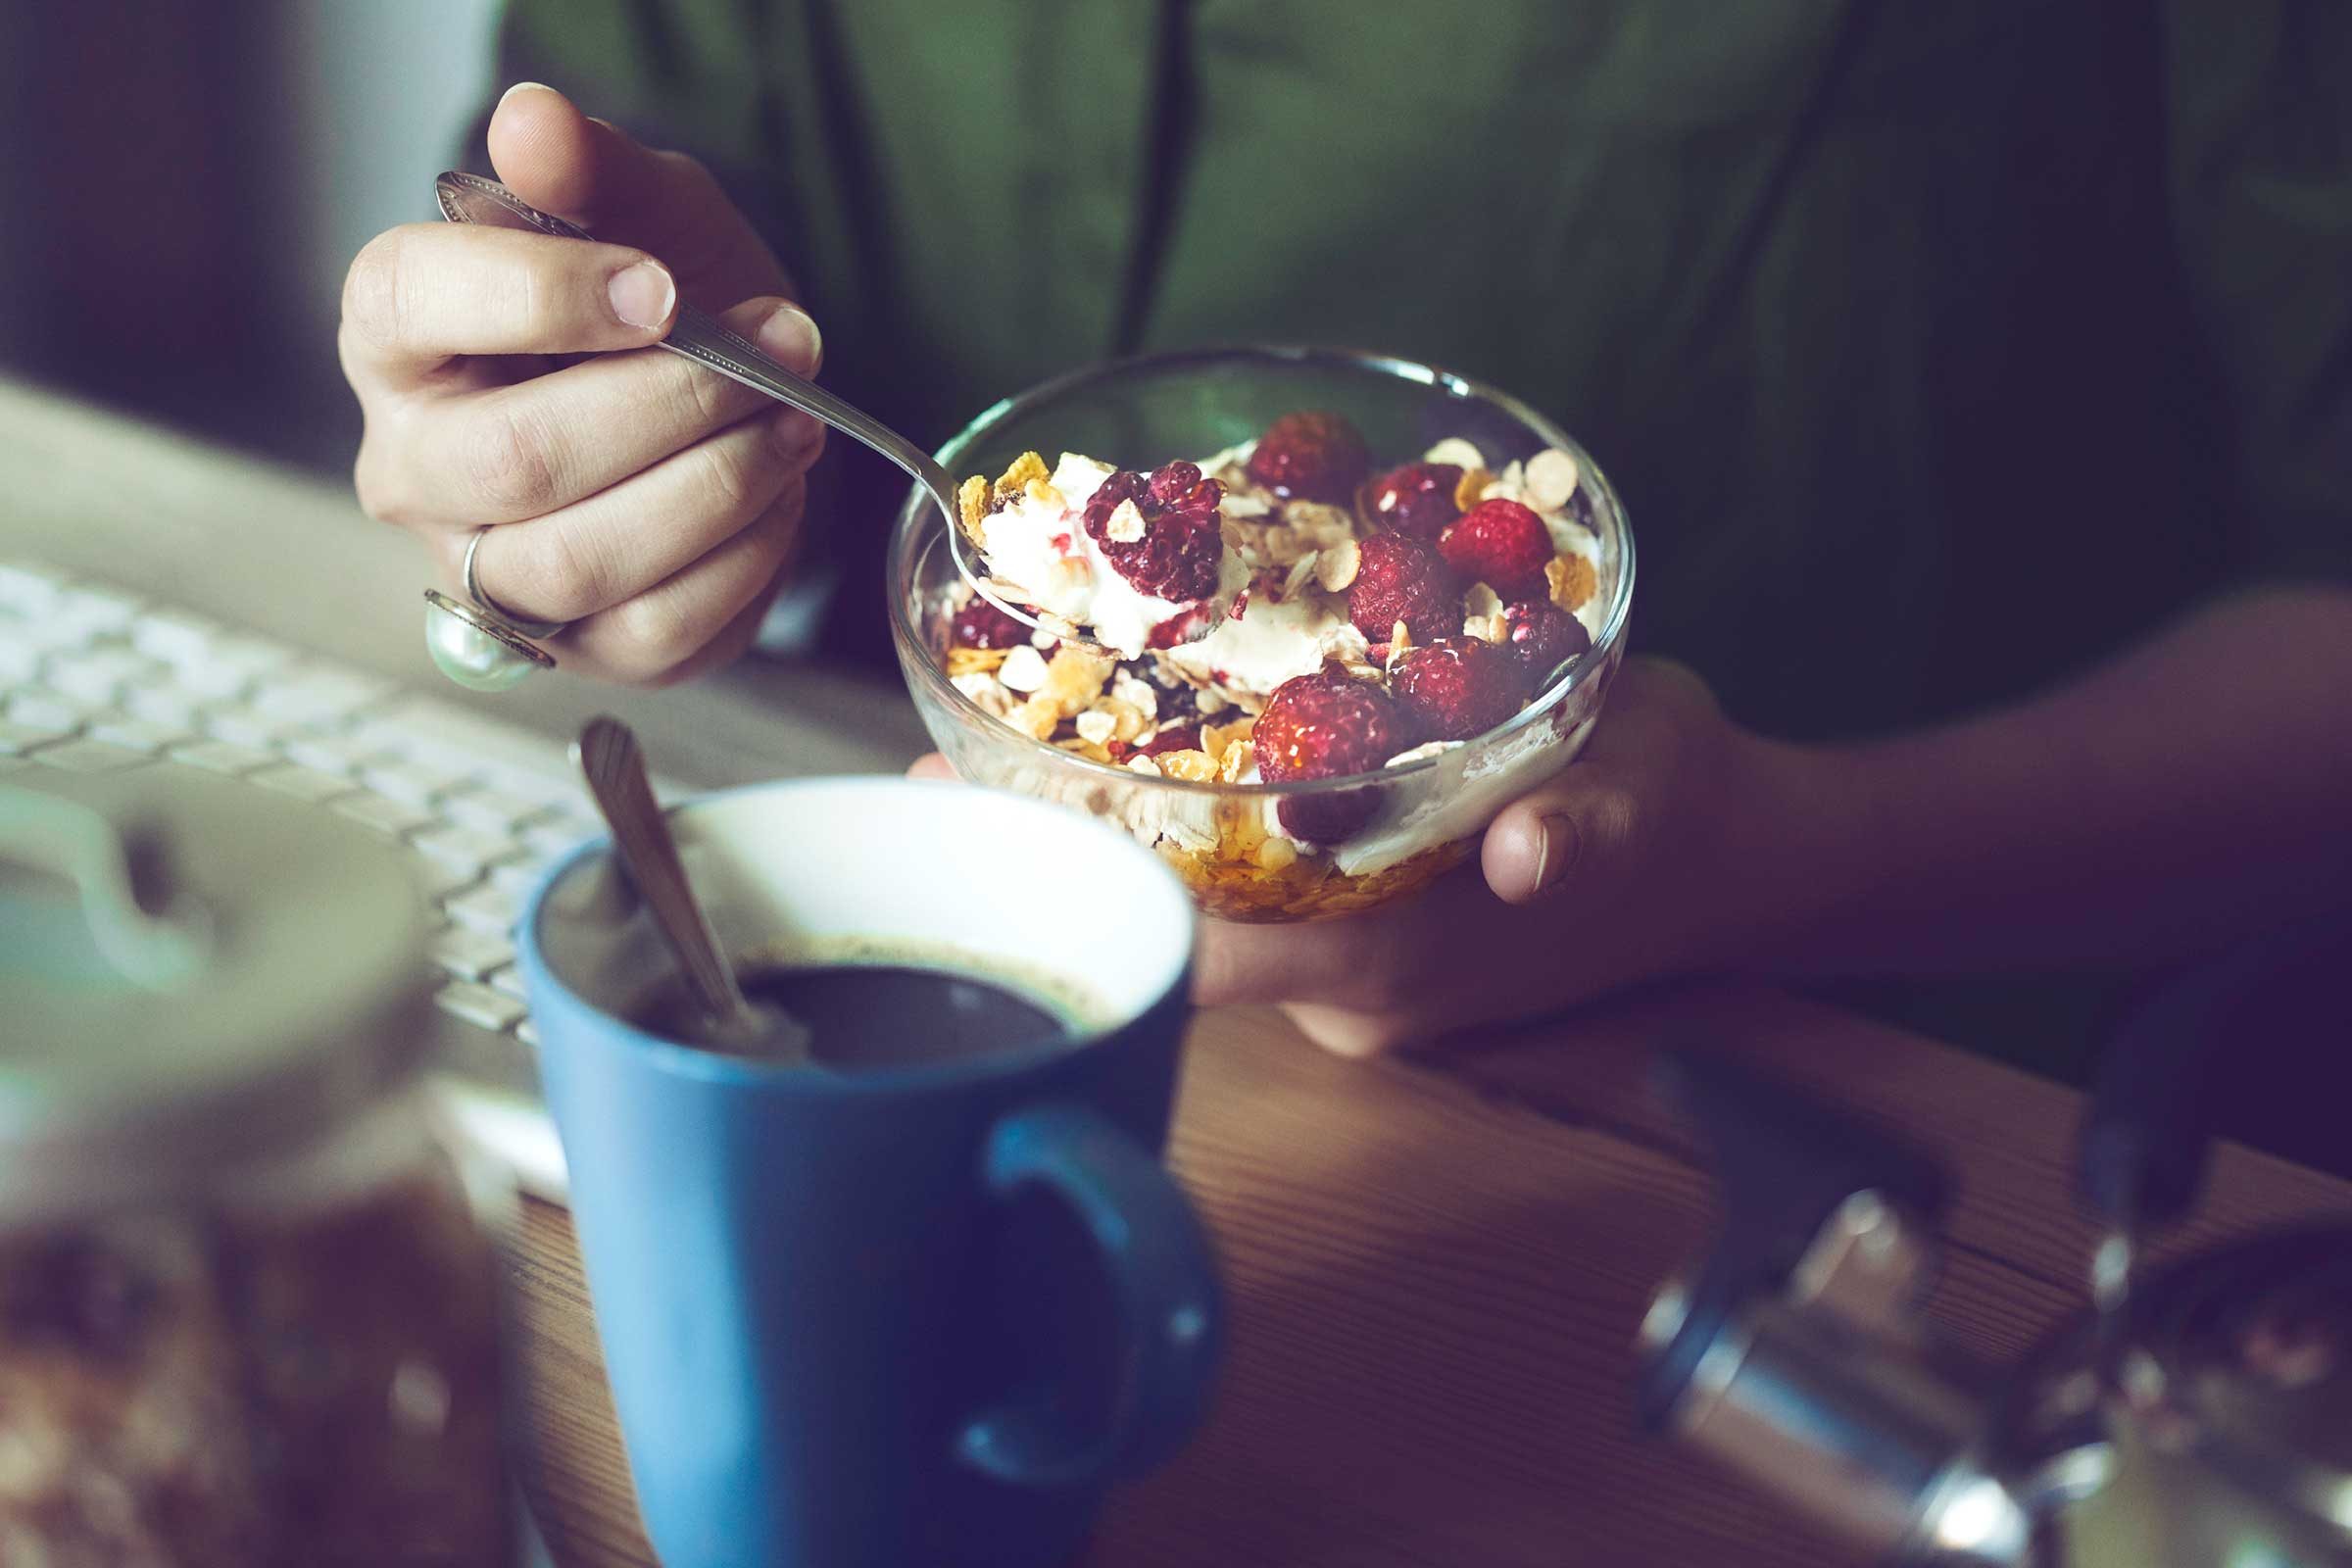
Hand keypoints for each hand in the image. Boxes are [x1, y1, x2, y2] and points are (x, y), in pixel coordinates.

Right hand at [341, 83, 823, 684]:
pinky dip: (743, 560)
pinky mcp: (578, 648)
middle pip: (519, 459)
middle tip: (771, 364)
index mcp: (394, 334)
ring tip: (791, 425)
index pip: (413, 300)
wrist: (726, 395)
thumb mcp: (639, 206)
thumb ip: (590, 166)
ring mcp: (486, 572)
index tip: (664, 287)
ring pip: (582, 562)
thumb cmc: (661, 298)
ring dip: (718, 486)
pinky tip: (778, 496)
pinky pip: (656, 632)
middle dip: (673, 407)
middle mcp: (413, 465)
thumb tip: (535, 122)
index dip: (546, 292)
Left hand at [913, 658, 1794, 1054]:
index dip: (1081, 890)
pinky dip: (1173, 848)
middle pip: (1167, 938)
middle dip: (1060, 859)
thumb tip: (1523, 848)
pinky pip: (1240, 910)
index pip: (1196, 958)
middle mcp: (1352, 996)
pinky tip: (1122, 772)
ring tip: (1005, 755)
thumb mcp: (1646, 786)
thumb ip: (1583, 821)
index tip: (974, 814)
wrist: (1734, 862)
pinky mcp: (1359, 953)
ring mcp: (1351, 983)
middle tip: (947, 766)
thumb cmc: (1679, 814)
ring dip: (1108, 848)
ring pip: (1197, 924)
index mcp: (1394, 971)